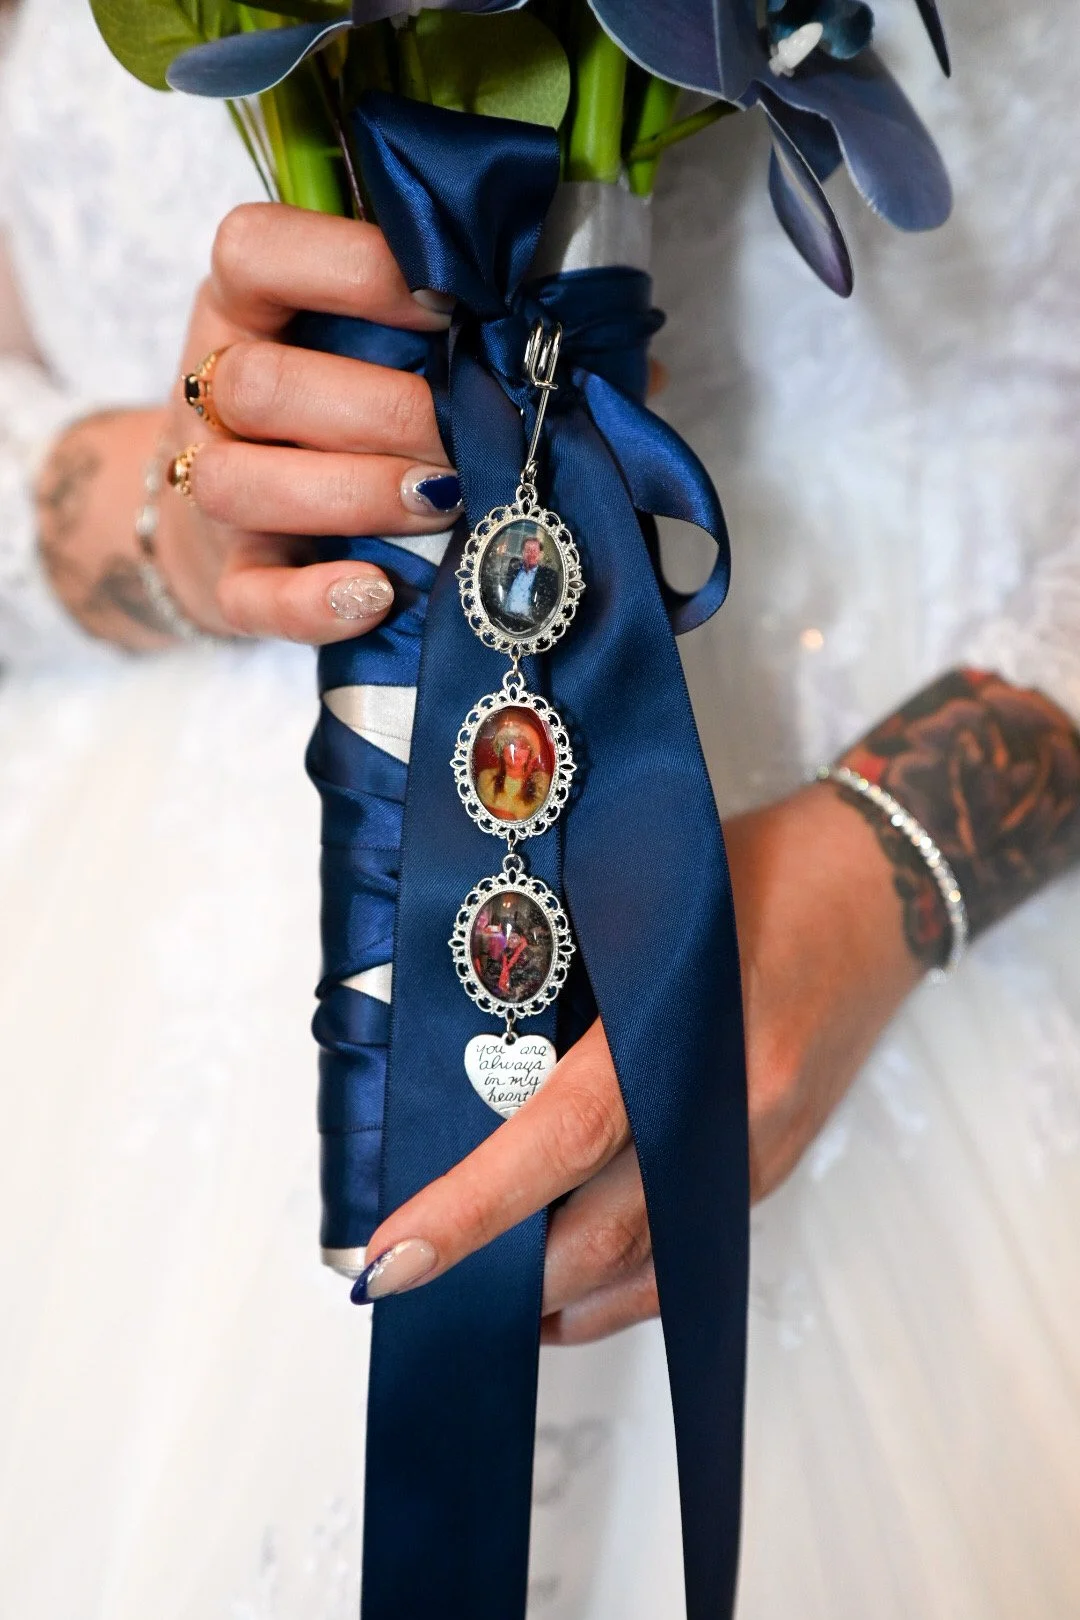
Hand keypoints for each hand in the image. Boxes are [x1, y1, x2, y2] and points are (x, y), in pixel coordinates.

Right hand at [37, 204, 457, 649]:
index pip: (253, 252)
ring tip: (443, 503)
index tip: (449, 301)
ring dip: (353, 495)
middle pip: (256, 386)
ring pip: (238, 486)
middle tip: (463, 432)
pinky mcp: (229, 580)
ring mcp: (211, 490)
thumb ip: (420, 314)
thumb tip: (541, 318)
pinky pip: (250, 597)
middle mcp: (211, 394)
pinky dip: (312, 603)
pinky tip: (378, 594)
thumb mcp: (360, 334)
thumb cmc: (339, 398)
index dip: (349, 267)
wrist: (242, 517)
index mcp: (244, 308)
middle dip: (380, 411)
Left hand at [353, 784, 920, 1343]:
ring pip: (644, 1270)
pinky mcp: (768, 1172)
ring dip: (551, 1299)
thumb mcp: (642, 896)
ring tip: (462, 1294)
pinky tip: (556, 1300)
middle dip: (499, 1280)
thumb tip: (456, 1050)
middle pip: (603, 1236)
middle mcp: (729, 1110)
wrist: (873, 893)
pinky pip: (684, 1262)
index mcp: (690, 1025)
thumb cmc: (751, 875)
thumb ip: (567, 971)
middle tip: (403, 1283)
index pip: (563, 1136)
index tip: (393, 1256)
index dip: (474, 1206)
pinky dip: (616, 1293)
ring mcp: (755, 1154)